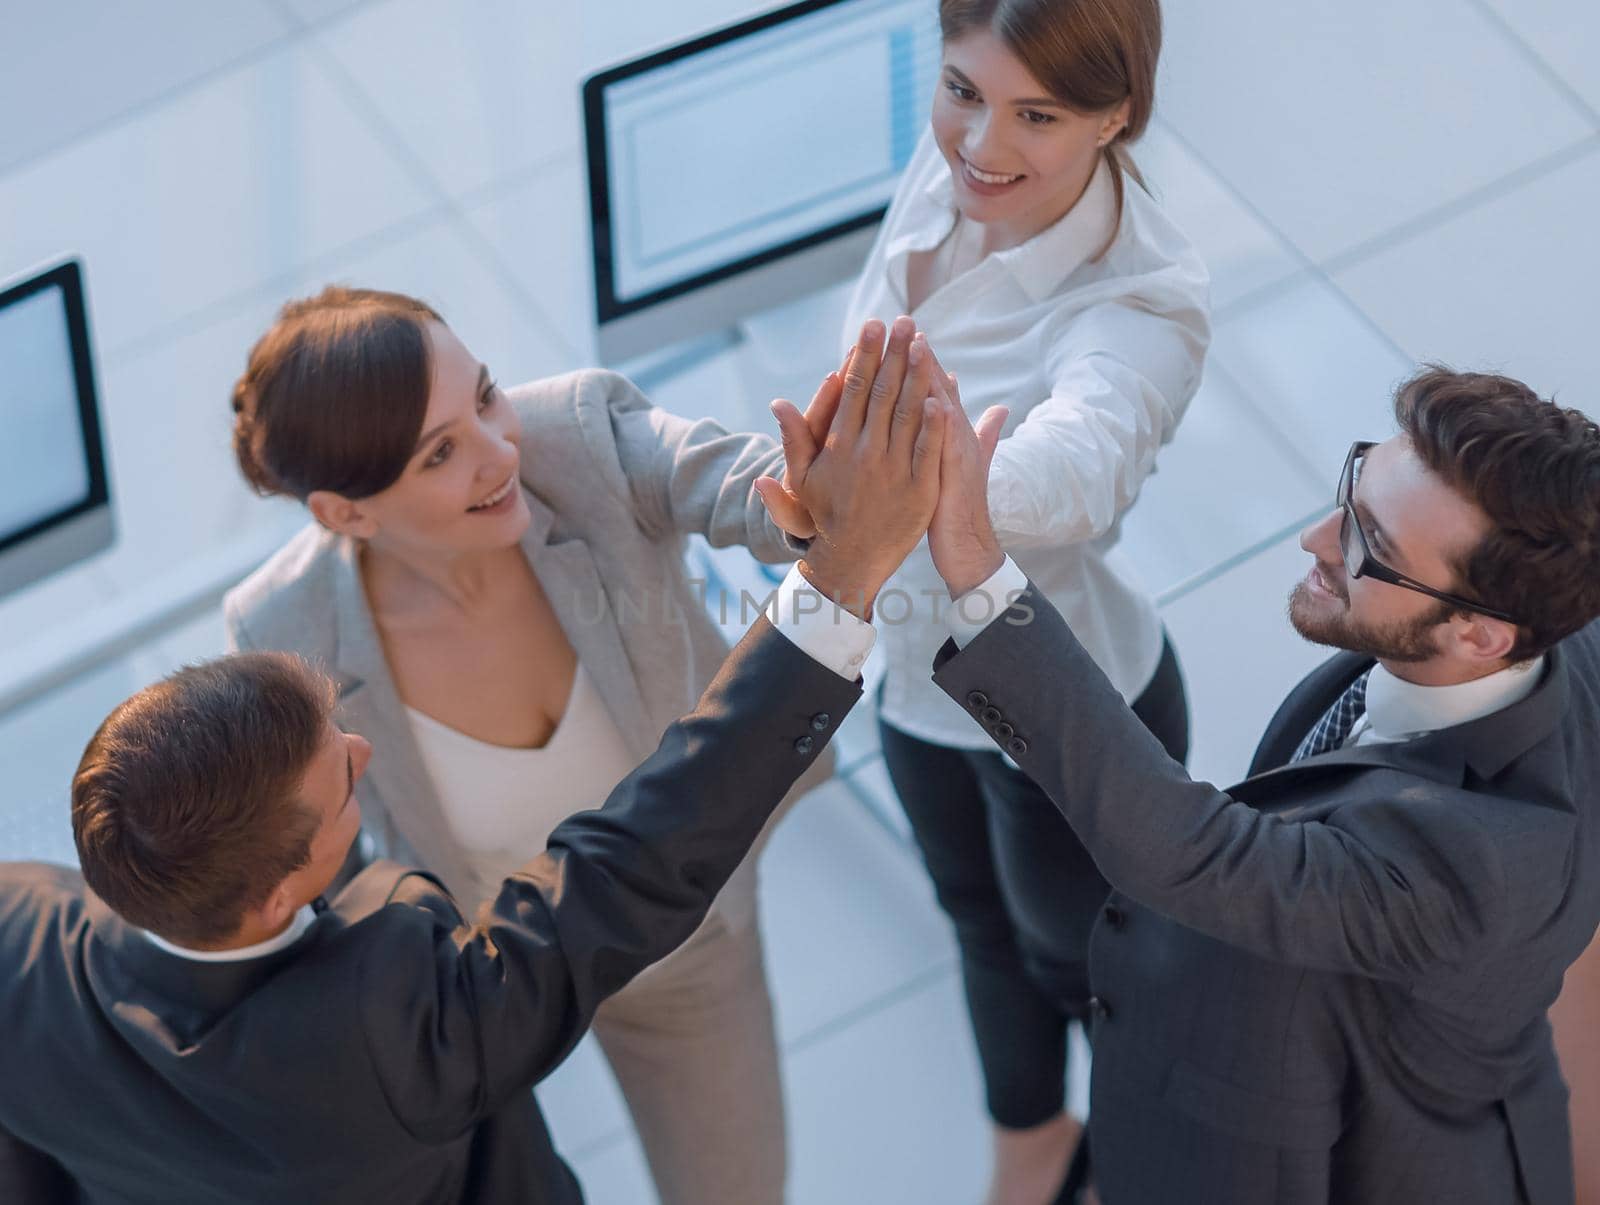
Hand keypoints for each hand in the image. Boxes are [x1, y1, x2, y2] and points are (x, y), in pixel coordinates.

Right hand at [759, 331, 960, 538]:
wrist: (852, 559)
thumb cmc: (825, 514)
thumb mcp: (801, 479)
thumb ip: (794, 439)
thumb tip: (779, 403)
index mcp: (839, 446)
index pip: (853, 390)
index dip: (864, 356)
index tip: (872, 327)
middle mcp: (866, 453)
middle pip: (882, 393)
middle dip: (893, 354)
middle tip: (903, 321)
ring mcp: (893, 471)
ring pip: (907, 414)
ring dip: (916, 376)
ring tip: (923, 343)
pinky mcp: (919, 490)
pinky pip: (927, 451)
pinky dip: (934, 423)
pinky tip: (941, 395)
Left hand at [923, 354, 1007, 598]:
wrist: (969, 549)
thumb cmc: (957, 508)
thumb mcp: (962, 465)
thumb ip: (981, 434)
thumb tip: (1001, 406)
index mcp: (949, 433)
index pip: (931, 388)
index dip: (918, 361)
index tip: (901, 333)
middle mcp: (953, 437)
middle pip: (934, 389)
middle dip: (919, 356)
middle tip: (904, 323)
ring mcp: (954, 454)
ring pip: (940, 408)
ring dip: (929, 378)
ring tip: (917, 345)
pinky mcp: (952, 476)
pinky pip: (945, 446)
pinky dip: (941, 422)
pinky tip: (934, 399)